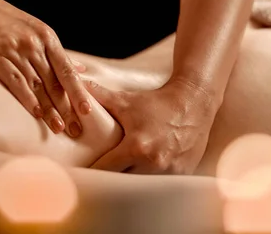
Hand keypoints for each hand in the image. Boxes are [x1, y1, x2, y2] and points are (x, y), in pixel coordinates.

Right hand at [0, 0, 91, 136]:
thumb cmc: (4, 19)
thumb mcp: (35, 30)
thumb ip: (57, 53)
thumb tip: (81, 70)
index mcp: (46, 37)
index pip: (67, 69)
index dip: (78, 91)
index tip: (88, 111)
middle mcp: (33, 43)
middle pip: (54, 81)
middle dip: (66, 107)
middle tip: (76, 129)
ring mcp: (13, 48)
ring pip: (36, 84)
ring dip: (49, 108)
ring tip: (58, 128)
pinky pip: (13, 79)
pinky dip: (25, 98)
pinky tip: (34, 113)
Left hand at [84, 79, 218, 173]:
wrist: (194, 102)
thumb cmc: (156, 102)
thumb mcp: (126, 100)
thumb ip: (99, 95)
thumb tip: (76, 82)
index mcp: (136, 147)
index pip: (104, 170)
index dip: (91, 172)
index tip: (83, 173)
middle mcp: (153, 163)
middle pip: (120, 183)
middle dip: (109, 180)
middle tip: (97, 179)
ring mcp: (170, 172)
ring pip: (140, 187)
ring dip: (129, 183)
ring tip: (118, 180)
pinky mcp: (182, 175)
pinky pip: (159, 186)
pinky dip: (150, 183)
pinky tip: (141, 178)